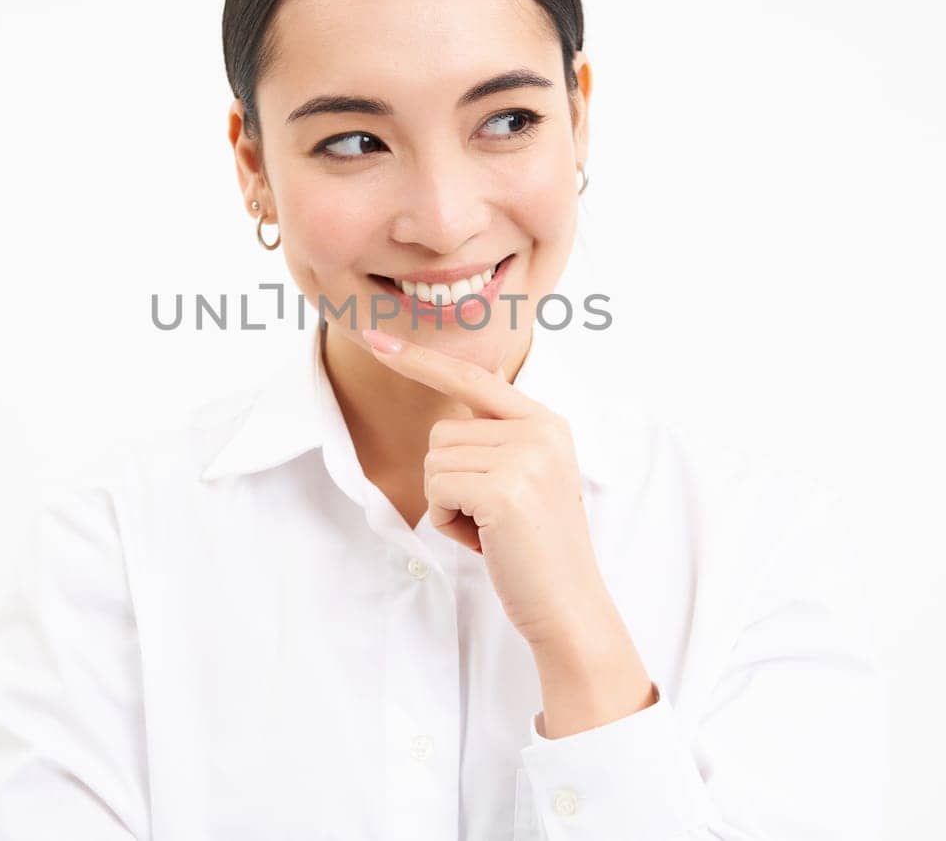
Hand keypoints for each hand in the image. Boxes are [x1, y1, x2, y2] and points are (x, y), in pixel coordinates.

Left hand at [360, 328, 611, 653]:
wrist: (568, 606)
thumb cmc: (536, 549)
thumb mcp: (528, 477)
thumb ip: (497, 437)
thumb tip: (457, 402)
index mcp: (547, 422)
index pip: (473, 379)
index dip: (421, 360)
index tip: (377, 340)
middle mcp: (540, 430)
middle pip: (442, 432)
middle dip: (450, 481)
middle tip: (493, 517)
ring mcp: (525, 458)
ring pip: (434, 462)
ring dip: (449, 504)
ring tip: (493, 529)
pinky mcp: (504, 490)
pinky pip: (436, 491)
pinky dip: (448, 522)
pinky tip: (486, 540)